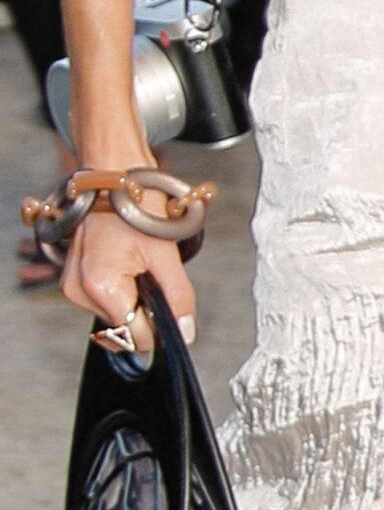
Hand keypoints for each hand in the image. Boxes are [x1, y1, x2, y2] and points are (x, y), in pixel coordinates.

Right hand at [62, 200, 195, 350]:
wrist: (115, 175)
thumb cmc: (138, 205)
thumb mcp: (166, 252)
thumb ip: (177, 296)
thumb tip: (185, 332)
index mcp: (99, 286)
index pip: (132, 334)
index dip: (157, 327)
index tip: (174, 312)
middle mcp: (78, 291)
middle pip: (121, 326)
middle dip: (145, 310)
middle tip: (156, 274)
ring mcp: (72, 286)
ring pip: (113, 313)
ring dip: (134, 298)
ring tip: (141, 262)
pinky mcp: (73, 278)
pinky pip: (104, 298)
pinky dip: (122, 289)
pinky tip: (129, 264)